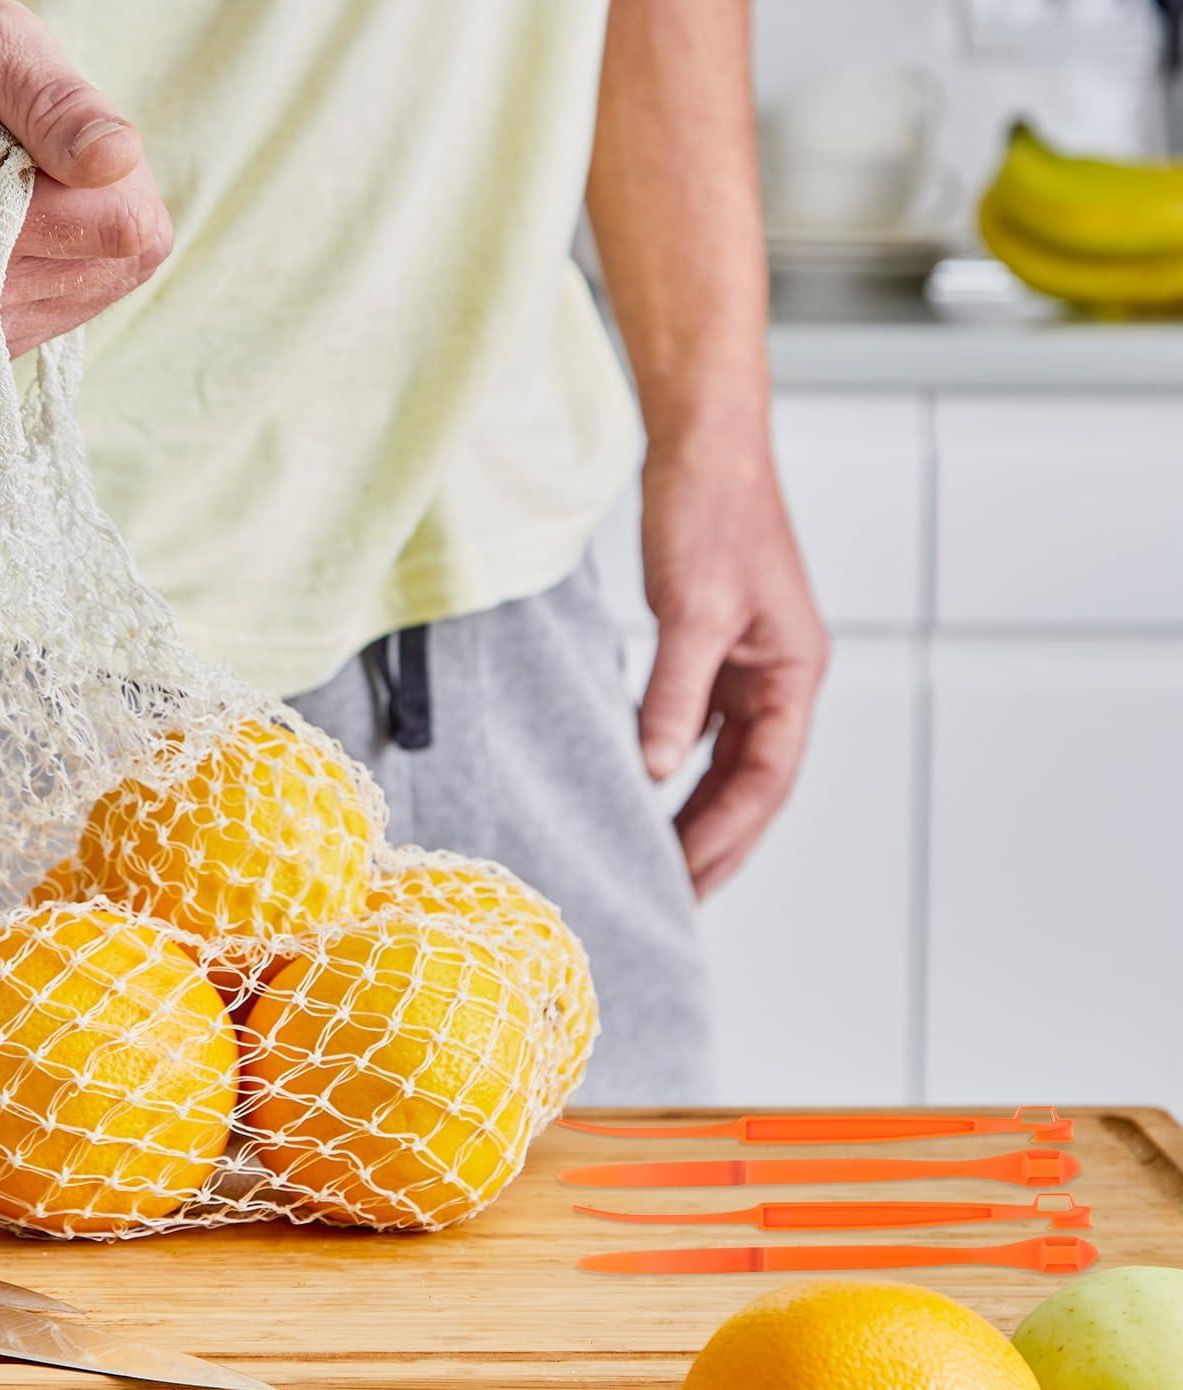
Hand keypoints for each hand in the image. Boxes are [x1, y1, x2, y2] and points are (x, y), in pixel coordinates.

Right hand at [0, 0, 172, 355]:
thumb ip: (56, 102)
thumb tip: (121, 157)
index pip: (127, 225)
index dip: (112, 169)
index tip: (50, 133)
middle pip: (127, 255)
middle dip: (100, 194)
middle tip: (28, 152)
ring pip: (113, 278)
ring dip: (85, 224)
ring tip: (13, 182)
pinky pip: (88, 299)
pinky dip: (70, 255)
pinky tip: (16, 221)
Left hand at [637, 424, 829, 898]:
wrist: (701, 442)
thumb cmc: (711, 510)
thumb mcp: (690, 611)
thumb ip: (673, 697)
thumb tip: (654, 774)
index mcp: (794, 670)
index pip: (765, 777)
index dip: (726, 834)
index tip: (686, 881)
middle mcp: (780, 675)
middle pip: (752, 781)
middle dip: (717, 840)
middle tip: (675, 897)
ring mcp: (749, 663)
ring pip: (727, 759)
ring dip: (697, 810)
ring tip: (661, 861)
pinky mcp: (713, 648)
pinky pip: (699, 725)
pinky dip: (675, 763)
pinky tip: (645, 790)